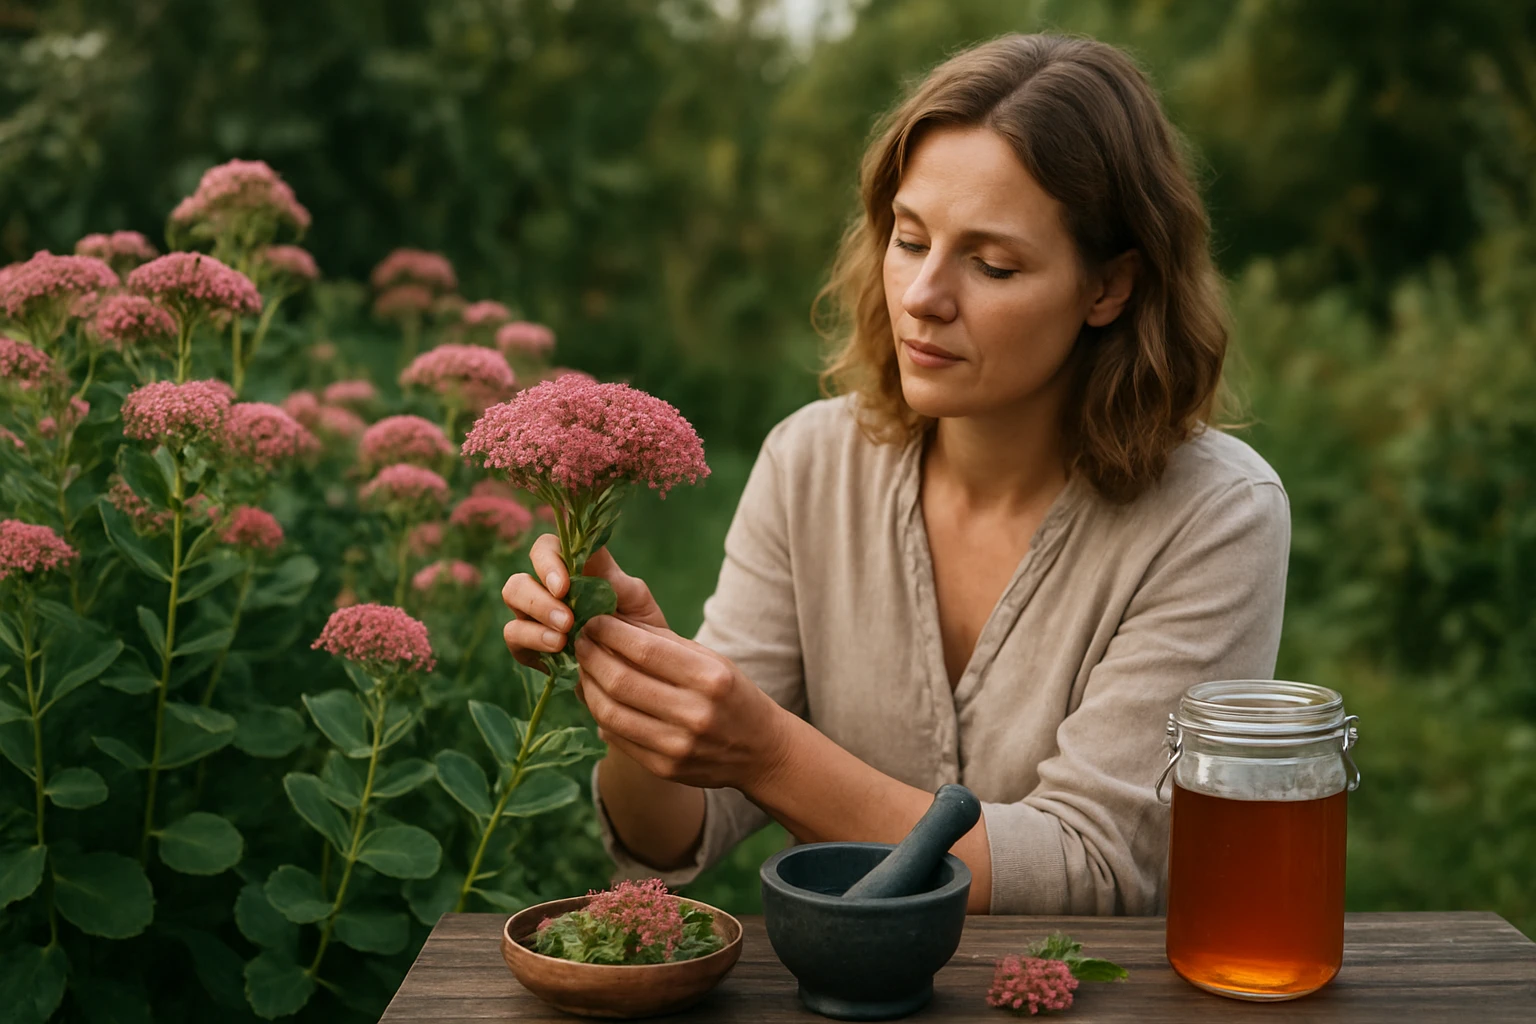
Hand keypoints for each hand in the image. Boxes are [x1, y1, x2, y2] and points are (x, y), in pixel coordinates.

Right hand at [501, 535, 666, 669]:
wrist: (641, 670)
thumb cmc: (640, 628)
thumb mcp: (637, 601)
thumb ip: (614, 578)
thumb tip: (592, 553)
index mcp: (574, 570)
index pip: (548, 548)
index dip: (548, 560)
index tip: (563, 586)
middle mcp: (548, 590)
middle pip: (520, 580)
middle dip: (538, 599)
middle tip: (567, 622)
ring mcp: (535, 618)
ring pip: (512, 603)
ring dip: (534, 621)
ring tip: (562, 641)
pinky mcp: (530, 647)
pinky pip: (514, 638)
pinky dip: (533, 643)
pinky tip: (557, 652)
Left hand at [573, 614, 790, 792]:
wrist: (760, 751)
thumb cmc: (732, 694)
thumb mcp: (711, 660)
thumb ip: (663, 642)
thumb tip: (612, 621)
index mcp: (710, 678)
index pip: (644, 649)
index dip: (609, 633)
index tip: (593, 621)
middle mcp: (695, 713)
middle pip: (620, 681)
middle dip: (590, 656)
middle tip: (580, 642)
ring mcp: (678, 746)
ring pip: (609, 713)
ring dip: (587, 686)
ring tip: (584, 669)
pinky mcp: (664, 768)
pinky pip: (616, 738)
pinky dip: (600, 714)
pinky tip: (599, 698)